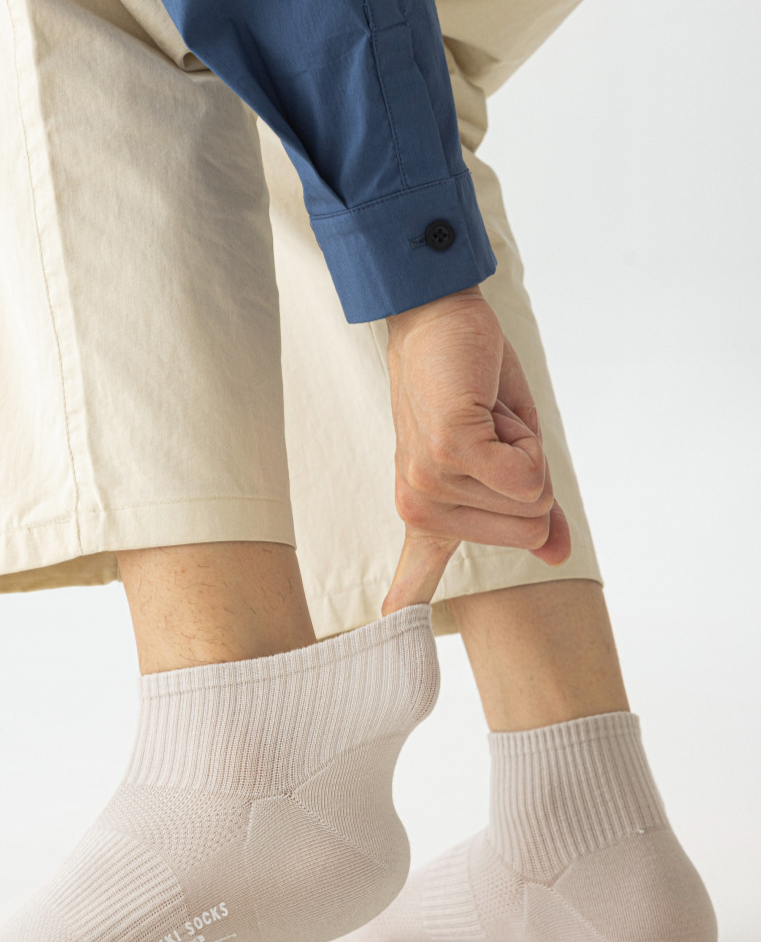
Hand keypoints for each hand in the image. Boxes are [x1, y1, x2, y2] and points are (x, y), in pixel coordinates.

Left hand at [382, 287, 570, 612]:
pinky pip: (525, 476)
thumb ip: (532, 508)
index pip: (416, 576)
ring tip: (486, 415)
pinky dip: (527, 439)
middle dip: (529, 469)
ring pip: (532, 500)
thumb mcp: (509, 452)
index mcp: (427, 513)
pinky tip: (489, 409)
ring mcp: (431, 481)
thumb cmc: (472, 382)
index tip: (385, 625)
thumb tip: (557, 555)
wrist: (440, 317)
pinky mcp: (449, 451)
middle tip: (490, 428)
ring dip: (526, 447)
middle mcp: (422, 507)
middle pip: (529, 527)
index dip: (406, 600)